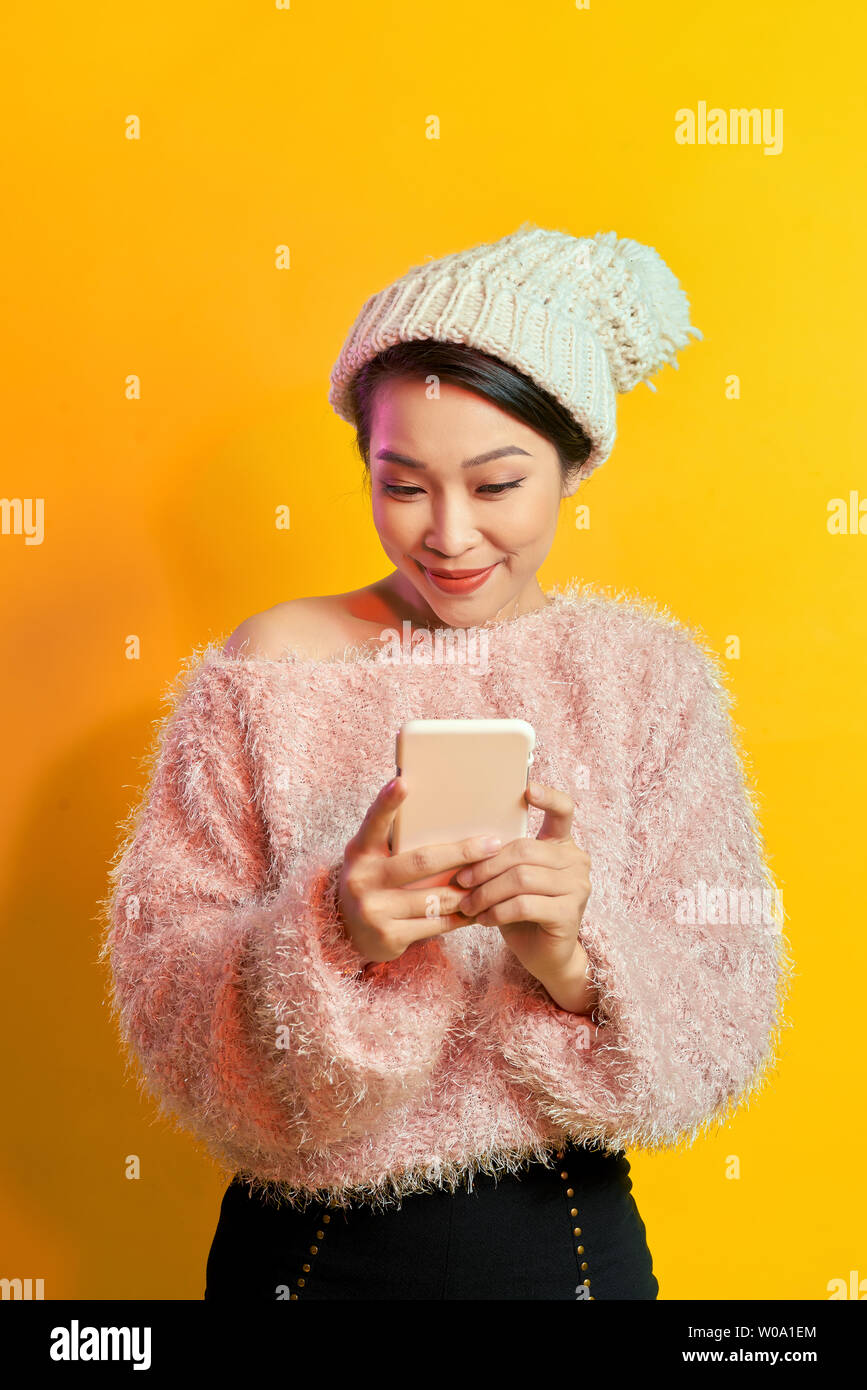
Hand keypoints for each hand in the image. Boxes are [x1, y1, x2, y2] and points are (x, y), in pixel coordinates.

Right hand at [337, 775, 504, 963]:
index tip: (403, 781)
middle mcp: (363, 879)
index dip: (387, 802)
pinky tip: (478, 909)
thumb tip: (444, 812)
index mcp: (360, 851)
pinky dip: (460, 917)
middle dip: (462, 853)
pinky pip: (435, 924)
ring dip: (468, 889)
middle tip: (493, 844)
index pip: (374, 822)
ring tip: (493, 878)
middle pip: (422, 862)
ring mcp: (375, 910)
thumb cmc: (372, 881)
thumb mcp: (373, 857)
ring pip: (435, 897)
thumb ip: (395, 840)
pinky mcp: (389, 936)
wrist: (346, 932)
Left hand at [454, 781, 593, 992]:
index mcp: (562, 845)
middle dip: (485, 866)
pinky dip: (498, 912)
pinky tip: (484, 919)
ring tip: (468, 904)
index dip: (549, 797)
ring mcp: (577, 887)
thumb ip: (502, 858)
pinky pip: (525, 905)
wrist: (545, 956)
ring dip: (486, 892)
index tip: (527, 789)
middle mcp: (576, 861)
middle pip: (524, 850)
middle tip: (460, 881)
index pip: (565, 810)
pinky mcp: (570, 914)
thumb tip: (463, 843)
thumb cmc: (522, 913)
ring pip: (521, 878)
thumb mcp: (510, 879)